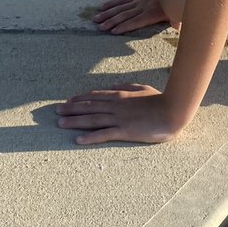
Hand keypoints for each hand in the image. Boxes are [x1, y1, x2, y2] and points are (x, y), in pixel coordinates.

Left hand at [55, 83, 186, 145]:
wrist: (172, 111)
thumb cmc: (160, 100)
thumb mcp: (142, 88)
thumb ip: (127, 86)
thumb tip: (113, 86)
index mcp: (119, 95)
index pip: (94, 96)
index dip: (79, 99)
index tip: (67, 101)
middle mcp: (115, 105)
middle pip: (88, 107)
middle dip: (70, 109)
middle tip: (55, 111)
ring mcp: (119, 118)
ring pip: (92, 119)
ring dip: (75, 121)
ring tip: (60, 124)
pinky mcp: (125, 131)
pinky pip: (104, 134)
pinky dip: (90, 137)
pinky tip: (78, 140)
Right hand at [93, 0, 171, 34]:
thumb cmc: (175, 5)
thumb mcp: (177, 14)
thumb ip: (176, 20)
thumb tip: (179, 26)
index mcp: (152, 14)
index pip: (136, 21)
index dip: (125, 26)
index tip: (114, 31)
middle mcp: (142, 7)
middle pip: (124, 15)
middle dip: (111, 21)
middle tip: (100, 27)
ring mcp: (138, 1)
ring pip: (120, 8)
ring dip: (108, 14)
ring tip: (96, 19)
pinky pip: (122, 0)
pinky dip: (111, 3)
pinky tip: (102, 7)